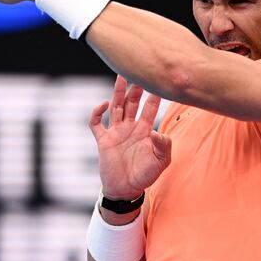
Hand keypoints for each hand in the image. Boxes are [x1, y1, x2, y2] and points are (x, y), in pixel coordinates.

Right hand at [88, 75, 170, 200]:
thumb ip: (164, 146)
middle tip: (140, 71)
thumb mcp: (161, 162)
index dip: (154, 96)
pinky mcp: (103, 140)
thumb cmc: (145, 176)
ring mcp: (115, 132)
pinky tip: (103, 104)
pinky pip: (97, 123)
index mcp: (144, 131)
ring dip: (118, 92)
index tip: (160, 81)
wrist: (126, 190)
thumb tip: (156, 131)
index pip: (150, 108)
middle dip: (136, 88)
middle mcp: (130, 128)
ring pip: (116, 107)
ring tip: (121, 76)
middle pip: (132, 102)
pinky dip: (97, 112)